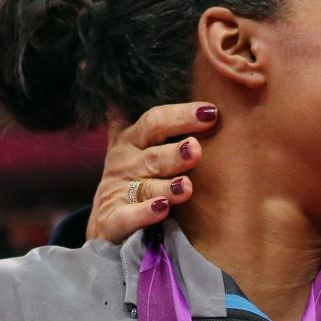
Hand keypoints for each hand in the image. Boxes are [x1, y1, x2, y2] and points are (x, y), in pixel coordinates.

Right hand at [86, 103, 218, 241]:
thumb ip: (163, 123)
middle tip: (196, 149)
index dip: (181, 115)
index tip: (211, 112)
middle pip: (152, 155)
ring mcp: (117, 191)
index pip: (155, 121)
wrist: (109, 221)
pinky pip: (128, 216)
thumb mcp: (144, 147)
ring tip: (186, 187)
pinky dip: (144, 213)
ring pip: (145, 187)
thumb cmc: (138, 176)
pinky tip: (162, 208)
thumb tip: (204, 99)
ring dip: (166, 187)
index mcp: (133, 140)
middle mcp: (124, 162)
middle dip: (175, 152)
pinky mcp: (111, 220)